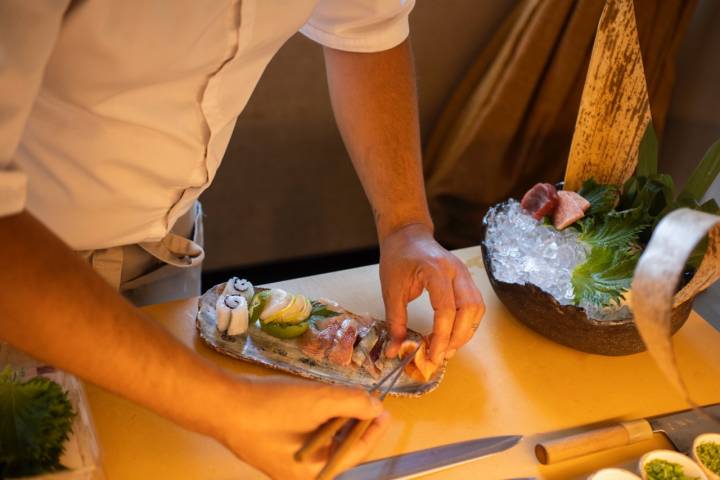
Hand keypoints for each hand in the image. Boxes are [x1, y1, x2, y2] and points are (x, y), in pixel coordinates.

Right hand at [219, 375, 389, 479]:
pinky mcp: (272, 451)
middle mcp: (301, 476)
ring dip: (334, 420)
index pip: (356, 452)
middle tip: (362, 399)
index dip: (373, 427)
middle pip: (339, 448)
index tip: (384, 408)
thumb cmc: (272, 408)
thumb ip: (354, 403)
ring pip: (322, 442)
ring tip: (339, 397)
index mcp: (315, 474)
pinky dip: (315, 421)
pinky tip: (314, 402)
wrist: (222, 405)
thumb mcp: (320, 401)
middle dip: (352, 422)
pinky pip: (305, 439)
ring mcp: (284, 465)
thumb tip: (375, 407)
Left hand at [379, 223, 484, 363]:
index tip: (433, 356)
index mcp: (436, 270)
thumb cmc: (398, 258)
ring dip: (466, 332)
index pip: (446, 309)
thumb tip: (395, 351)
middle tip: (441, 356)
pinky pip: (475, 304)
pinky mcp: (466, 279)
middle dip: (458, 337)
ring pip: (477, 308)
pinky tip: (453, 334)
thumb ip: (395, 322)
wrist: (407, 235)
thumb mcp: (391, 290)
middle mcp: (456, 271)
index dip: (441, 337)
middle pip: (470, 310)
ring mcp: (465, 273)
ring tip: (448, 348)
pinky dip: (467, 322)